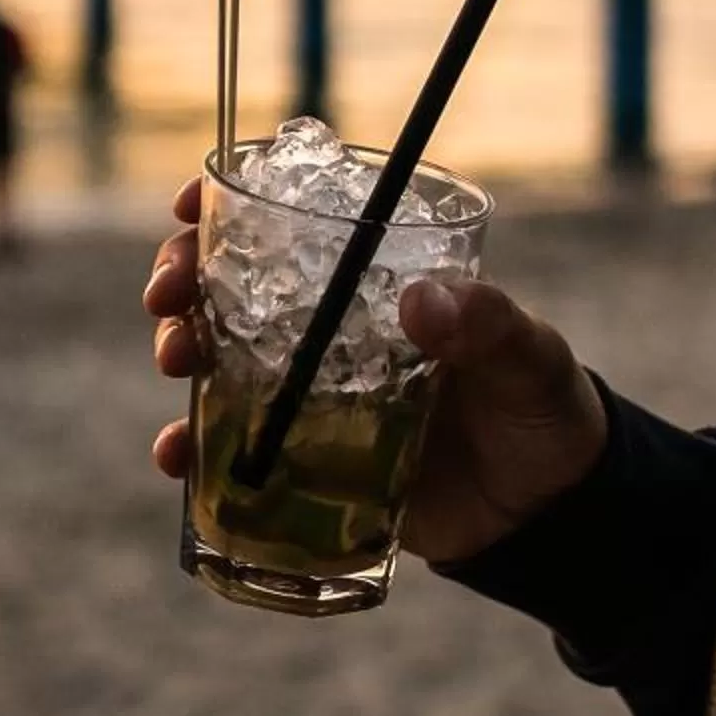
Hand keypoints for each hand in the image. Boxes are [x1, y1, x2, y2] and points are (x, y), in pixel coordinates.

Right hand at [144, 177, 606, 568]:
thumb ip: (489, 324)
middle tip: (169, 294)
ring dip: (180, 349)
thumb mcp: (530, 354)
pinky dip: (196, 449)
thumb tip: (422, 302)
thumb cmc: (541, 408)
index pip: (291, 219)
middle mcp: (330, 326)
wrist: (546, 511)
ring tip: (177, 361)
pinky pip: (233, 447)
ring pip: (218, 357)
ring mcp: (311, 392)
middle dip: (182, 277)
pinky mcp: (304, 459)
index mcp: (376, 278)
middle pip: (230, 283)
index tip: (193, 204)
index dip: (228, 204)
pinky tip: (178, 455)